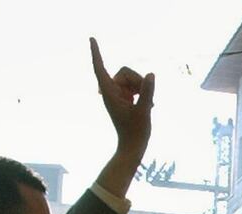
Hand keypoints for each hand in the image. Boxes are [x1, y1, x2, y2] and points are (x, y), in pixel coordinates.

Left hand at [90, 38, 154, 160]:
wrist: (133, 147)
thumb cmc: (135, 133)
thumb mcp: (144, 111)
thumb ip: (147, 92)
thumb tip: (150, 74)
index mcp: (109, 94)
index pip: (100, 68)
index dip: (96, 53)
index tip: (91, 38)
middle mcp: (111, 92)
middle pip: (125, 72)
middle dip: (137, 81)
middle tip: (144, 97)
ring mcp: (118, 95)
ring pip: (131, 78)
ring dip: (142, 88)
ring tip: (148, 105)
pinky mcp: (125, 98)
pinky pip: (135, 86)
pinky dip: (143, 92)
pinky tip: (149, 106)